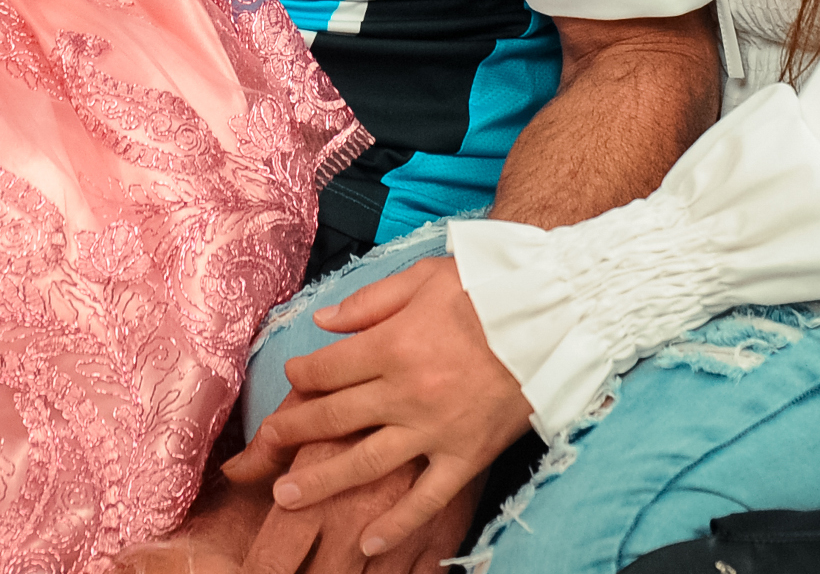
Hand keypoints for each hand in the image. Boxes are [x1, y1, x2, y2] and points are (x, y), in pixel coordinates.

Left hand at [223, 257, 530, 557]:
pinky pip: (427, 498)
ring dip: (322, 481)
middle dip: (293, 432)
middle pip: (335, 417)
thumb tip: (324, 321)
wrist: (555, 314)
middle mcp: (406, 391)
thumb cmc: (490, 289)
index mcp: (393, 344)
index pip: (328, 369)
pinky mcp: (467, 455)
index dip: (302, 374)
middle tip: (263, 447)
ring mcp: (436, 429)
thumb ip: (370, 301)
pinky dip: (398, 524)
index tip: (293, 376)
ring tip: (286, 497)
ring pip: (366, 463)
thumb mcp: (423, 277)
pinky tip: (369, 542)